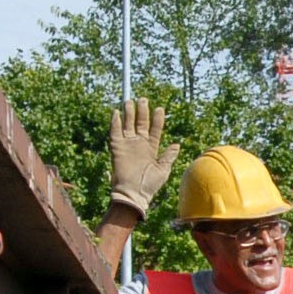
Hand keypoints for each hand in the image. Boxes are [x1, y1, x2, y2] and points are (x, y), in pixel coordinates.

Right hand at [106, 99, 177, 217]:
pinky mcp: (116, 148)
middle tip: (144, 99)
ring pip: (128, 124)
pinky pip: (115, 132)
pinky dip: (115, 122)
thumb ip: (168, 156)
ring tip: (130, 101)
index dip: (157, 119)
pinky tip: (116, 112)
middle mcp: (139, 144)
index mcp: (151, 148)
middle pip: (141, 123)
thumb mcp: (163, 170)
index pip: (154, 128)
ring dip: (129, 113)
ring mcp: (127, 145)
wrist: (133, 194)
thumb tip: (177, 144)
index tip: (160, 108)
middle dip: (142, 111)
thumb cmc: (150, 185)